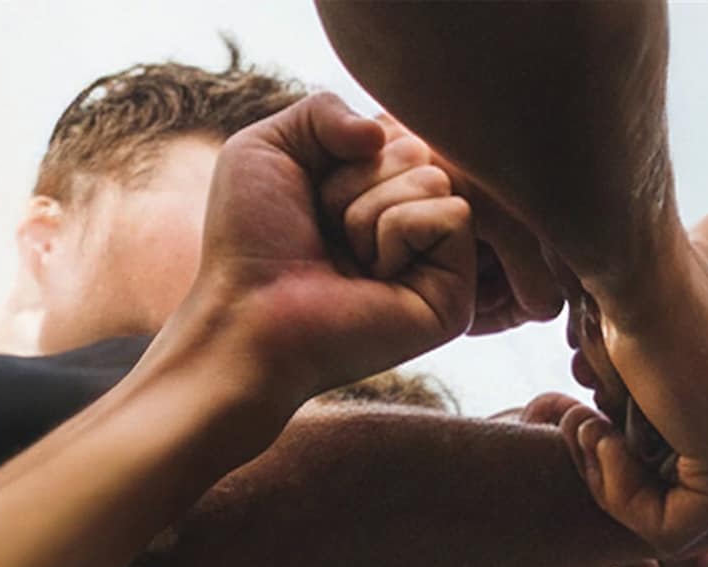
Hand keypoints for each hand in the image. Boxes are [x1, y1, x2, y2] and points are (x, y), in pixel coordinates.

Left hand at [181, 92, 480, 406]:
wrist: (250, 317)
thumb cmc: (252, 243)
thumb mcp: (271, 147)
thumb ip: (324, 108)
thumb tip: (383, 131)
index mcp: (381, 191)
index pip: (398, 124)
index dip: (348, 148)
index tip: (313, 196)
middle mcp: (416, 223)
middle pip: (418, 147)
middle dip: (356, 179)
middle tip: (328, 234)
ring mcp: (440, 262)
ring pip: (435, 178)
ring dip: (369, 211)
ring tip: (348, 259)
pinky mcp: (457, 295)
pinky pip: (453, 215)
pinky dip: (398, 232)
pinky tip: (374, 277)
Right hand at [561, 234, 707, 555]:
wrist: (636, 268)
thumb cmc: (626, 297)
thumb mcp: (642, 362)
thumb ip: (648, 408)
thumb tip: (618, 447)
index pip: (684, 472)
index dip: (622, 464)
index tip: (585, 418)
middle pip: (681, 500)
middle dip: (614, 477)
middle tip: (576, 425)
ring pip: (674, 522)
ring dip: (608, 483)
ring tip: (583, 426)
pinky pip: (670, 531)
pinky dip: (618, 498)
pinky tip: (601, 441)